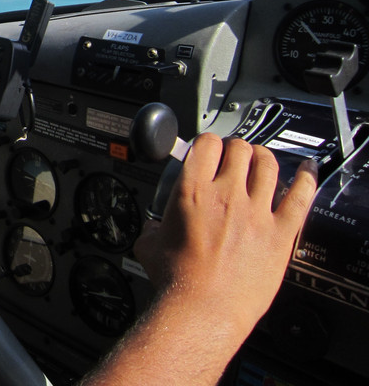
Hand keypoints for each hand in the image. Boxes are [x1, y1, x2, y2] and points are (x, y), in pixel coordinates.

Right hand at [133, 133, 316, 339]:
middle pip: (239, 149)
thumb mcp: (149, 244)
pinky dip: (306, 179)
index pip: (206, 144)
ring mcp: (256, 213)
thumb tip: (154, 227)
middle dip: (235, 148)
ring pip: (268, 165)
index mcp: (192, 192)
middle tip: (233, 157)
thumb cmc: (177, 283)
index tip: (208, 151)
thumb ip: (153, 226)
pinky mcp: (280, 234)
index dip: (207, 143)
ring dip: (263, 157)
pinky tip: (306, 172)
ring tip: (261, 161)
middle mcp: (226, 196)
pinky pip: (300, 197)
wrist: (203, 311)